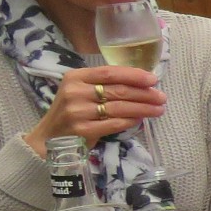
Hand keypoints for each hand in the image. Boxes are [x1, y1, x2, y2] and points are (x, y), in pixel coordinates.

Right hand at [23, 66, 164, 156]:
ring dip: (143, 108)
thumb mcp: (80, 90)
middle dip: (145, 94)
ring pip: (120, 107)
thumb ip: (103, 84)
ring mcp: (78, 112)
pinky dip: (131, 121)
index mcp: (75, 77)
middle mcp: (75, 92)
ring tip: (158, 109)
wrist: (48, 137)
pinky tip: (141, 119)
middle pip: (118, 90)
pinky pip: (114, 123)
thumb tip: (141, 83)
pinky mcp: (83, 130)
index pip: (110, 72)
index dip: (134, 75)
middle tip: (161, 97)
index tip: (153, 80)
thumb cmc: (71, 110)